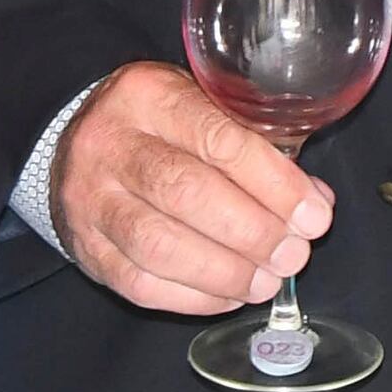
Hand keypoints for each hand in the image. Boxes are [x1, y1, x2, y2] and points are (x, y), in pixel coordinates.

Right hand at [53, 63, 335, 315]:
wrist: (79, 146)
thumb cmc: (160, 126)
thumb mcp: (204, 108)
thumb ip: (258, 147)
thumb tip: (313, 204)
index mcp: (148, 95)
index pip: (217, 139)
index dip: (272, 183)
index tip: (313, 215)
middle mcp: (109, 144)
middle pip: (185, 193)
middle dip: (252, 232)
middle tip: (294, 254)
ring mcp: (89, 200)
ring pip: (158, 245)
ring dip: (225, 271)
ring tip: (267, 280)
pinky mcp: (85, 249)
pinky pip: (140, 283)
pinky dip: (194, 297)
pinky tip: (231, 294)